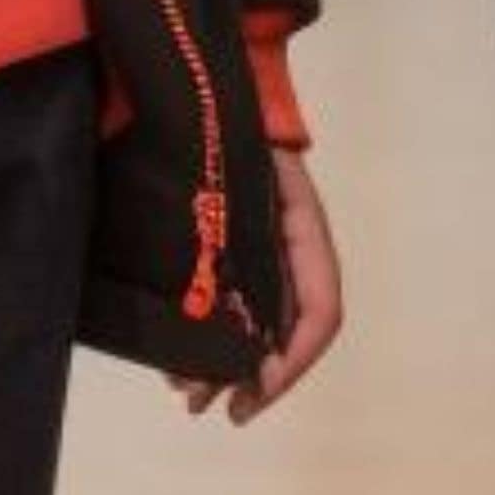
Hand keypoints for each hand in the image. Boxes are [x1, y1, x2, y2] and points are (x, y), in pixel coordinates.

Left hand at [172, 145, 345, 426]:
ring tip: (186, 395)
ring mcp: (256, 250)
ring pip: (252, 325)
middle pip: (283, 329)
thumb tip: (227, 302)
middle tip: (211, 408)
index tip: (255, 391)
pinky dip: (205, 338)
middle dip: (250, 377)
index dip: (293, 360)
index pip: (319, 311)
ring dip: (224, 366)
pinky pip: (226, 306)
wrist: (196, 86)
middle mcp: (287, 248)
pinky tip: (175, 362)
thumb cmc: (221, 122)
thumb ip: (238, 229)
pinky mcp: (223, 251)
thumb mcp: (238, 170)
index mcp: (303, 231)